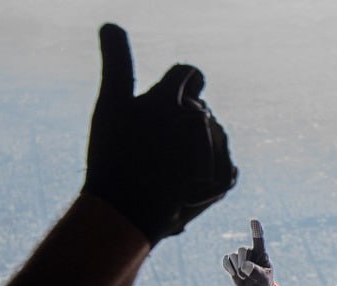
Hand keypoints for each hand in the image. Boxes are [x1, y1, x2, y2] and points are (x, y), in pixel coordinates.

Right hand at [82, 24, 237, 244]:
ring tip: (169, 165)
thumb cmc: (114, 156)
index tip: (165, 102)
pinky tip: (188, 179)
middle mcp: (199, 118)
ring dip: (197, 144)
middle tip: (155, 145)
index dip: (177, 86)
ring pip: (213, 135)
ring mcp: (215, 149)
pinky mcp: (226, 177)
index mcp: (173, 96)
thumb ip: (117, 61)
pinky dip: (209, 170)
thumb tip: (111, 23)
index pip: (189, 74)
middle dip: (182, 120)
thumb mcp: (111, 105)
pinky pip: (225, 165)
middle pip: (199, 108)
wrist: (128, 212)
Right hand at [222, 219, 274, 285]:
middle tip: (246, 275)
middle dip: (243, 263)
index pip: (259, 240)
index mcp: (262, 254)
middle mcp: (250, 252)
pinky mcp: (232, 261)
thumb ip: (256, 273)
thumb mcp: (263, 280)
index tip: (254, 220)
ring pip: (233, 256)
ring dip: (237, 269)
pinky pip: (226, 260)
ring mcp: (240, 256)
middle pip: (242, 250)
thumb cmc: (263, 283)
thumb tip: (244, 266)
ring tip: (243, 276)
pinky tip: (233, 273)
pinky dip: (228, 267)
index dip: (256, 230)